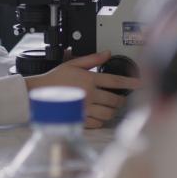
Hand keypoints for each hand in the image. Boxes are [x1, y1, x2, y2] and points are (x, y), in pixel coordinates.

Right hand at [24, 50, 141, 128]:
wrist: (37, 94)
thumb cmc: (53, 79)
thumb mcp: (72, 64)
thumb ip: (92, 59)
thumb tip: (107, 53)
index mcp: (89, 79)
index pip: (115, 82)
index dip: (130, 83)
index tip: (139, 84)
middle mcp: (89, 94)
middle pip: (114, 100)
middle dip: (120, 100)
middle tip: (120, 98)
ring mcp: (85, 108)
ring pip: (108, 113)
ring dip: (112, 111)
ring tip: (110, 107)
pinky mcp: (80, 119)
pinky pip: (98, 123)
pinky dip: (101, 120)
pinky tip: (98, 115)